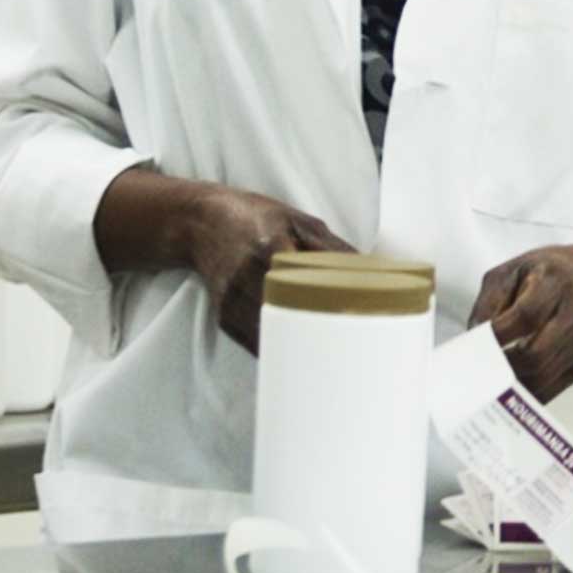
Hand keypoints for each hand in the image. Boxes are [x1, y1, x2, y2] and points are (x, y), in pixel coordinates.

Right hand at [183, 183, 349, 354]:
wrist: (201, 223)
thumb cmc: (256, 217)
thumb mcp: (298, 220)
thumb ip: (332, 247)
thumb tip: (371, 270)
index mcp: (271, 248)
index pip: (307, 287)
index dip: (331, 307)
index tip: (356, 319)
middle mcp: (248, 278)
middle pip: (289, 319)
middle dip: (320, 335)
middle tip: (350, 345)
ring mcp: (233, 302)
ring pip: (272, 338)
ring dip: (300, 349)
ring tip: (331, 355)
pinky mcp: (225, 318)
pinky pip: (256, 343)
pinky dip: (280, 349)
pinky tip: (301, 352)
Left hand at [467, 246, 572, 402]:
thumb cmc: (545, 275)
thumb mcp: (511, 272)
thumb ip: (489, 302)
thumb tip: (473, 338)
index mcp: (554, 282)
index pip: (526, 316)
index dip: (498, 336)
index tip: (474, 346)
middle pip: (537, 354)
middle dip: (504, 367)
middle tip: (480, 370)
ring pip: (542, 377)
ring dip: (512, 386)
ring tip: (490, 382)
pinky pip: (552, 389)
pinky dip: (526, 394)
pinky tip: (510, 388)